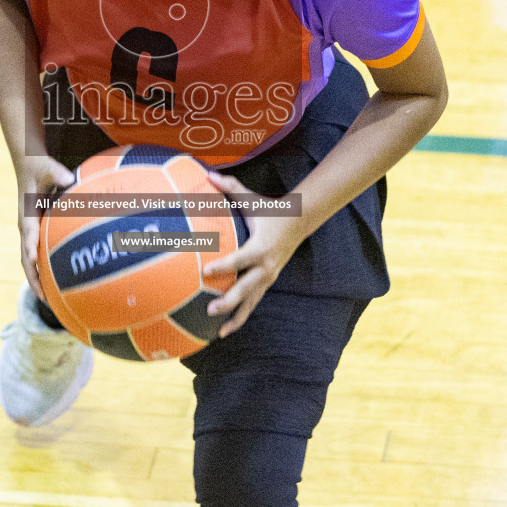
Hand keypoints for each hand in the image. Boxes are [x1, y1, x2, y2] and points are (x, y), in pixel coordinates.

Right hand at [17, 156, 75, 301]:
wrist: (28, 167)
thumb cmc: (39, 168)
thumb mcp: (48, 168)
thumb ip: (57, 174)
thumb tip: (69, 179)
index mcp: (27, 215)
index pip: (28, 236)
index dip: (30, 250)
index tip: (34, 263)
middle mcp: (26, 228)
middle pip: (26, 259)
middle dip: (33, 279)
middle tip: (44, 298)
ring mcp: (30, 233)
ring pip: (30, 262)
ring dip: (38, 280)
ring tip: (51, 301)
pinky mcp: (36, 234)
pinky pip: (39, 257)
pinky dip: (45, 271)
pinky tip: (59, 283)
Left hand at [201, 171, 303, 337]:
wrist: (299, 223)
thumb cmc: (270, 210)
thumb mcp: (251, 199)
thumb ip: (230, 186)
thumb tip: (208, 173)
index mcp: (260, 246)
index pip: (240, 258)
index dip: (225, 265)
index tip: (207, 271)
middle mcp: (265, 266)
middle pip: (246, 288)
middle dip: (229, 300)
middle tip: (210, 309)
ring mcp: (267, 277)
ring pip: (251, 302)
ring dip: (235, 317)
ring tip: (218, 332)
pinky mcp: (267, 283)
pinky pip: (253, 303)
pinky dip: (241, 316)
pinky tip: (225, 330)